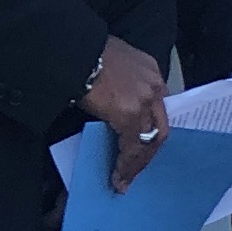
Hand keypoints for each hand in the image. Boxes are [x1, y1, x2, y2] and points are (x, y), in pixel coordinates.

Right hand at [81, 35, 168, 193]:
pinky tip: (118, 177)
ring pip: (150, 140)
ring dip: (137, 164)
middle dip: (147, 154)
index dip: (149, 131)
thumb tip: (112, 106)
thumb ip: (120, 85)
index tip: (142, 148)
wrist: (72, 50)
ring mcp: (145, 99)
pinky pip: (133, 146)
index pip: (157, 109)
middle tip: (135, 172)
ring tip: (124, 180)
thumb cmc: (82, 54)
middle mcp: (153, 85)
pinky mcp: (130, 113)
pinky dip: (126, 164)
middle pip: (159, 128)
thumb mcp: (111, 65)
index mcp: (150, 72)